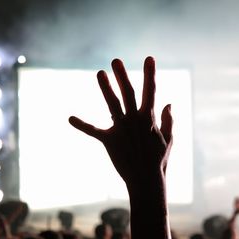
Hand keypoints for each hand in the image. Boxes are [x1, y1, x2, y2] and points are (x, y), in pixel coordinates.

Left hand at [69, 56, 172, 190]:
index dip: (150, 74)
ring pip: (112, 105)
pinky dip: (82, 125)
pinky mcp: (110, 141)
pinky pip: (94, 131)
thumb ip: (168, 120)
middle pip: (128, 93)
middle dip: (122, 76)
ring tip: (100, 73)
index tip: (149, 58)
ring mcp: (121, 130)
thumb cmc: (158, 159)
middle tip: (115, 61)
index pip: (150, 91)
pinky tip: (69, 118)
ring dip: (106, 88)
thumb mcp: (168, 139)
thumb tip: (169, 103)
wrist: (146, 180)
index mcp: (149, 118)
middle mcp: (135, 120)